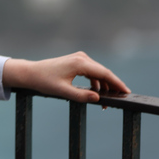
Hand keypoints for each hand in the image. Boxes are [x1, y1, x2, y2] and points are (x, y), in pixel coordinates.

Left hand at [2, 51, 129, 102]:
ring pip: (98, 72)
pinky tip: (97, 93)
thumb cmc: (45, 82)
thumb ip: (81, 96)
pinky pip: (91, 72)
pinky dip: (96, 82)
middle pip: (103, 72)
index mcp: (80, 63)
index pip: (104, 73)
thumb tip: (98, 98)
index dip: (117, 83)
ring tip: (107, 101)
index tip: (127, 92)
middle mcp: (82, 57)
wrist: (31, 73)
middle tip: (120, 100)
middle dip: (113, 86)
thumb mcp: (63, 91)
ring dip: (104, 85)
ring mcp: (79, 58)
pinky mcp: (76, 61)